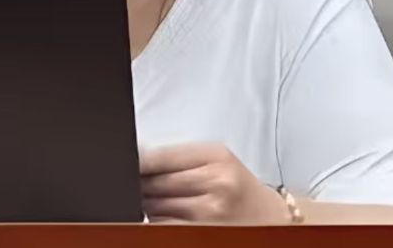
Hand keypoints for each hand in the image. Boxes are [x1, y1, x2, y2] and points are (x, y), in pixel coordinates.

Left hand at [138, 141, 291, 223]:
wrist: (268, 219)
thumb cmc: (238, 187)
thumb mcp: (218, 160)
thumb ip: (180, 157)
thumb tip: (138, 158)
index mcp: (216, 158)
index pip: (160, 157)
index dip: (138, 161)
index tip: (124, 162)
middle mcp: (214, 185)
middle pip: (153, 183)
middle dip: (141, 184)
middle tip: (143, 184)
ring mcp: (207, 214)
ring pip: (153, 208)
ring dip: (148, 205)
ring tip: (162, 201)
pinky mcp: (199, 235)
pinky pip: (161, 228)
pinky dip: (156, 222)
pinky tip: (166, 216)